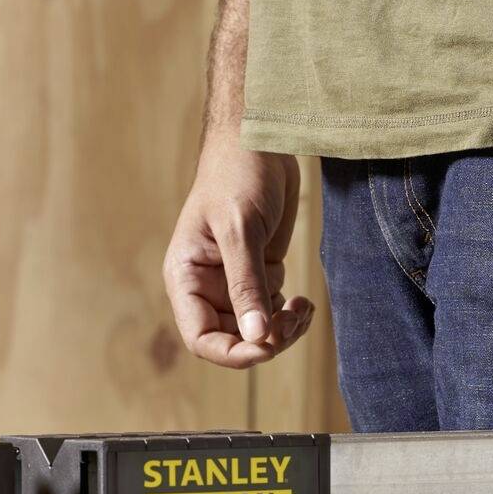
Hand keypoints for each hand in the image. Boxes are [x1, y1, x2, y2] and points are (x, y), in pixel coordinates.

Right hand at [162, 143, 313, 368]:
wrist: (260, 139)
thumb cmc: (237, 174)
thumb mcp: (240, 230)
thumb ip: (247, 285)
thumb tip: (257, 337)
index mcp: (187, 277)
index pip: (201, 338)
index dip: (232, 353)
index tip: (265, 347)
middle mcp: (207, 285)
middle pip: (234, 340)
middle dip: (266, 341)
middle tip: (292, 321)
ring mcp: (235, 283)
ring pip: (259, 332)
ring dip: (284, 331)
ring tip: (302, 309)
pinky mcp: (260, 275)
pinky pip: (275, 314)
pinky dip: (292, 317)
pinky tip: (305, 302)